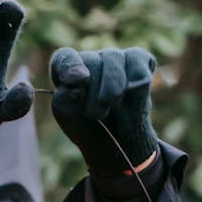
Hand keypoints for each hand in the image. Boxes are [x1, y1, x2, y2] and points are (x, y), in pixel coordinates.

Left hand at [50, 46, 157, 175]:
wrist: (120, 144)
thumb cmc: (90, 129)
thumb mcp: (70, 120)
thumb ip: (64, 99)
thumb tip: (79, 81)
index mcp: (67, 73)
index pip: (63, 58)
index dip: (70, 66)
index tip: (80, 81)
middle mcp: (90, 61)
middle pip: (90, 61)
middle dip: (94, 92)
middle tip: (95, 115)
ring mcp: (114, 59)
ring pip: (113, 58)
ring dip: (114, 87)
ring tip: (113, 105)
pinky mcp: (137, 60)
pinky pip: (136, 57)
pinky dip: (136, 75)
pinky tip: (133, 89)